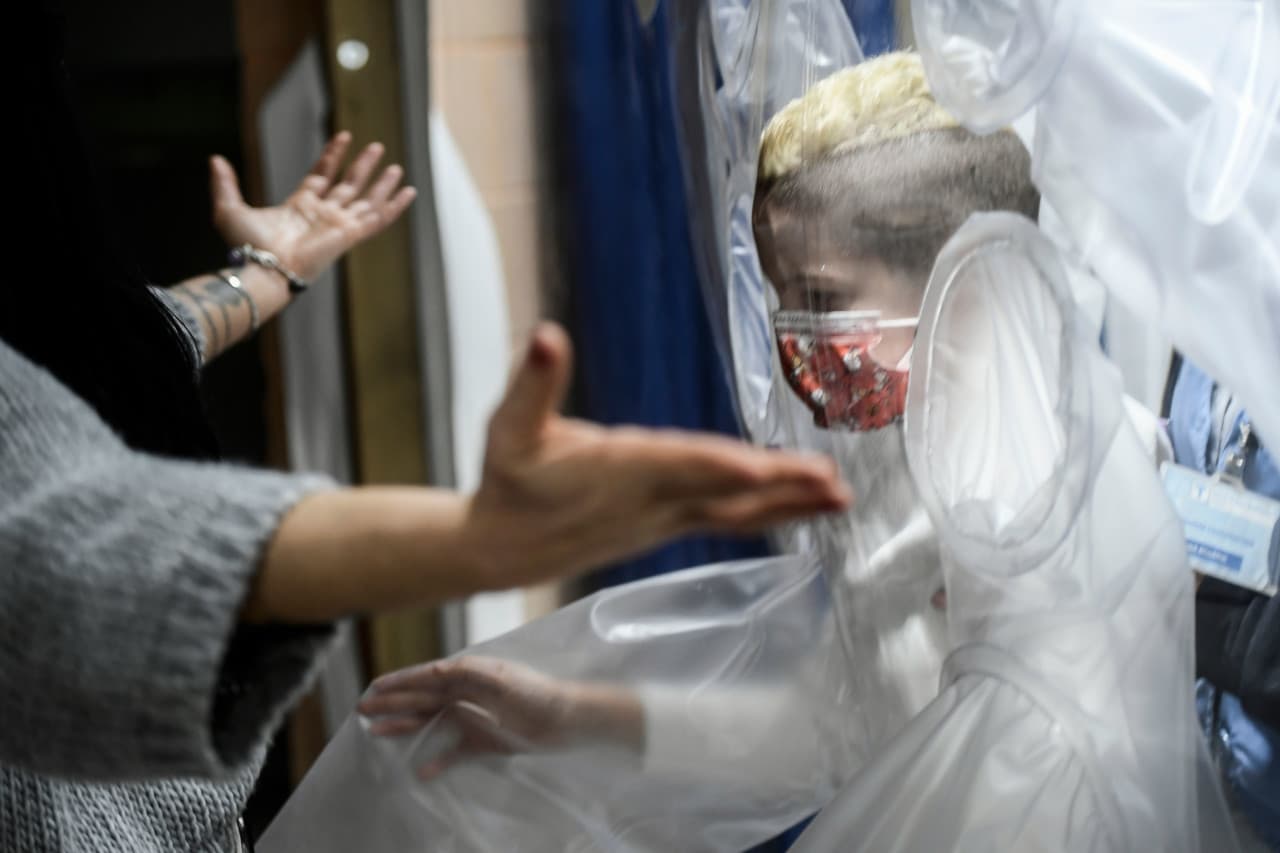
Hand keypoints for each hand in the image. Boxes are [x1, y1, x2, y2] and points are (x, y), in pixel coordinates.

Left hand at [209, 132, 415, 282]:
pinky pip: (378, 218)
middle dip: (363, 167)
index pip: (322, 176)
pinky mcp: (349, 235)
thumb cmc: (247, 247)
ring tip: (395, 166)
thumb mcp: (229, 208)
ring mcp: (338, 225)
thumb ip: (225, 183)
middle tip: (376, 148)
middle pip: (349, 186)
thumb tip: (214, 160)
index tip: (344, 137)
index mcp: (300, 208)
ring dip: (381, 183)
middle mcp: (323, 216)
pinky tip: (408, 192)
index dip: (333, 156)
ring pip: (367, 200)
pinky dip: (394, 206)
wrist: (262, 269)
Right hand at [358, 656, 642, 779]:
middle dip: (393, 702)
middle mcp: (467, 694)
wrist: (569, 719)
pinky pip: (455, 752)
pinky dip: (439, 760)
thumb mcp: (504, 679)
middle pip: (423, 698)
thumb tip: (440, 669)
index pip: (427, 676)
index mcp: (470, 674)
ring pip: (431, 721)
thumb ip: (472, 674)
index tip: (374, 687)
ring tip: (376, 731)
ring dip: (405, 726)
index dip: (400, 681)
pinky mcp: (486, 741)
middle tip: (363, 710)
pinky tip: (421, 771)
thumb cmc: (538, 694)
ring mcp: (474, 717)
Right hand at [462, 323, 852, 589]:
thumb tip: (545, 335)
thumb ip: (532, 382)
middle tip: (830, 483)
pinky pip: (729, 522)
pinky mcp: (668, 526)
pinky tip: (804, 506)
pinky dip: (769, 512)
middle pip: (722, 492)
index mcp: (617, 471)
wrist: (502, 550)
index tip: (760, 469)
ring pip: (735, 513)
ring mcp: (663, 520)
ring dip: (789, 504)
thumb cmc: (510, 483)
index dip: (720, 467)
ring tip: (839, 497)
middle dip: (778, 487)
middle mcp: (649, 500)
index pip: (677, 466)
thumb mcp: (508, 427)